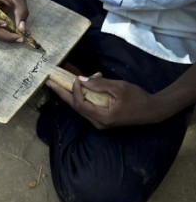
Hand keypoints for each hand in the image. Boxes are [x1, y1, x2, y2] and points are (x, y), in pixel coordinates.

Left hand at [46, 73, 164, 128]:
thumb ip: (99, 85)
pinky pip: (88, 107)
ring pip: (81, 107)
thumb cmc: (138, 98)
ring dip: (77, 92)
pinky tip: (88, 84)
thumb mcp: (119, 88)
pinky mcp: (102, 119)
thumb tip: (81, 80)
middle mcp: (98, 123)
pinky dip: (85, 96)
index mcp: (103, 117)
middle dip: (62, 93)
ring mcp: (99, 123)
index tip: (77, 79)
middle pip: (75, 107)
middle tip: (49, 82)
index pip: (80, 105)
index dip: (75, 91)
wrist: (152, 111)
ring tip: (76, 78)